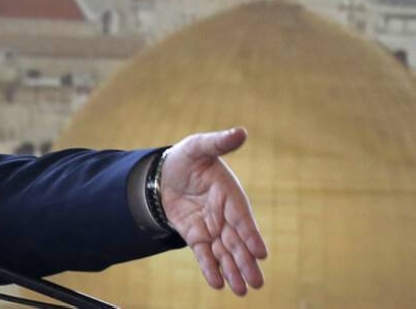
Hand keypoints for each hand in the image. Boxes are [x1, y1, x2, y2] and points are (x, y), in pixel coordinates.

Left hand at [160, 127, 267, 294]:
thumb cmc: (186, 158)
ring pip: (224, 252)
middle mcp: (224, 214)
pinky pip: (204, 254)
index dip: (250, 235)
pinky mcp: (196, 236)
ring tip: (241, 290)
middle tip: (256, 282)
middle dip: (245, 262)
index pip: (242, 217)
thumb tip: (241, 132)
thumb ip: (218, 142)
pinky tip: (217, 283)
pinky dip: (210, 268)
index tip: (260, 253)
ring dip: (232, 270)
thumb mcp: (198, 146)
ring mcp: (211, 227)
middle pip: (237, 241)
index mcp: (229, 193)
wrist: (162, 173)